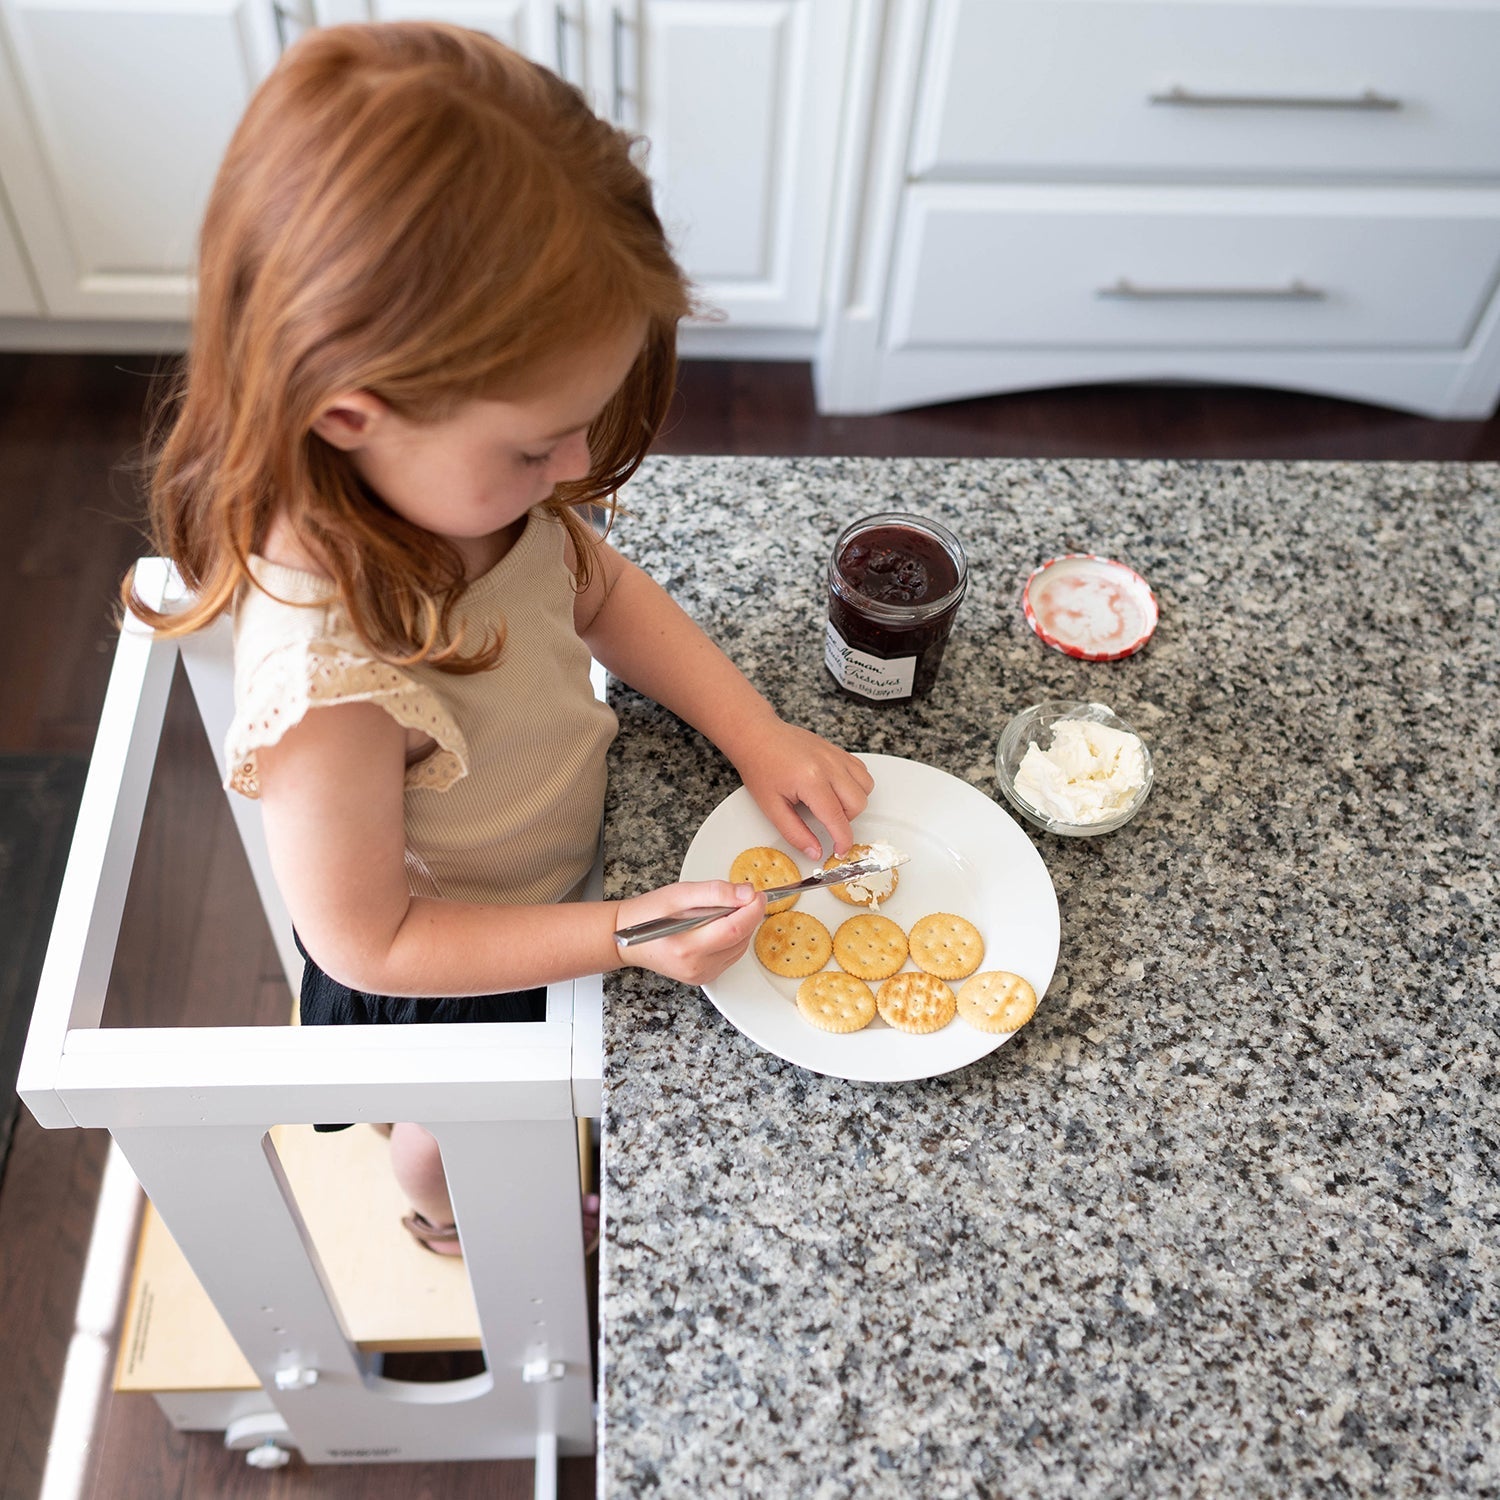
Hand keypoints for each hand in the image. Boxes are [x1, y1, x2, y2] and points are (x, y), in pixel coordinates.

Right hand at [612, 880, 763, 984]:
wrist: (627, 936)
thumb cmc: (648, 913)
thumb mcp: (680, 893)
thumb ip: (715, 892)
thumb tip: (746, 893)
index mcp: (687, 946)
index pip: (735, 929)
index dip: (753, 910)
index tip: (757, 894)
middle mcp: (696, 966)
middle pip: (740, 940)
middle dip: (748, 916)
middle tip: (742, 897)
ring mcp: (700, 975)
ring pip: (739, 949)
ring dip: (742, 927)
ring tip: (727, 909)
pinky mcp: (703, 977)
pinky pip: (730, 957)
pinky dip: (733, 939)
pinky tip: (720, 925)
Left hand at [727, 719, 873, 860]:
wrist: (757, 735)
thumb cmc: (760, 766)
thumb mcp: (771, 807)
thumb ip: (795, 833)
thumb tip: (814, 851)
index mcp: (811, 780)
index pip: (837, 818)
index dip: (842, 840)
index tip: (840, 850)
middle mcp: (829, 765)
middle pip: (858, 804)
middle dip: (846, 821)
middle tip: (826, 822)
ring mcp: (836, 755)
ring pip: (866, 787)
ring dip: (853, 802)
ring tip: (830, 803)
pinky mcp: (838, 750)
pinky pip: (861, 771)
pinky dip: (856, 784)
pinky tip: (836, 788)